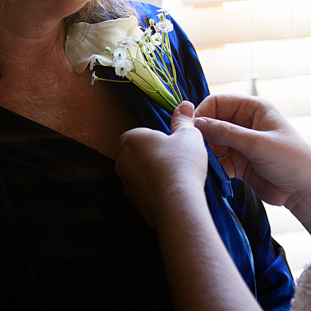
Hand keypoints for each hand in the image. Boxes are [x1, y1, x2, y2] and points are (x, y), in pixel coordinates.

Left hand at [116, 101, 208, 226]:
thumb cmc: (181, 164)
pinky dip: (157, 190)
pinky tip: (173, 192)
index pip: (142, 133)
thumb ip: (184, 120)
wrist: (177, 205)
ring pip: (143, 173)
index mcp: (130, 139)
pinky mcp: (134, 202)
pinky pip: (146, 190)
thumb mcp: (188, 136)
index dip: (161, 139)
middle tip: (178, 161)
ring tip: (177, 178)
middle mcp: (122, 161)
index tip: (175, 146)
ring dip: (156, 173)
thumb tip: (185, 105)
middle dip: (157, 156)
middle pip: (141, 153)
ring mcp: (126, 183)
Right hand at [194, 94, 310, 206]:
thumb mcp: (257, 143)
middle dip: (201, 135)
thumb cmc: (292, 160)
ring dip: (205, 152)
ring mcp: (240, 143)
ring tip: (201, 163)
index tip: (190, 129)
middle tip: (192, 149)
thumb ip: (226, 133)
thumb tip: (196, 124)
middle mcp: (245, 123)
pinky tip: (210, 174)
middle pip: (212, 122)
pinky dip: (212, 166)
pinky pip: (217, 161)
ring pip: (212, 143)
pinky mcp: (238, 163)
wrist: (306, 191)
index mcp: (253, 108)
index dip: (202, 113)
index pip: (218, 102)